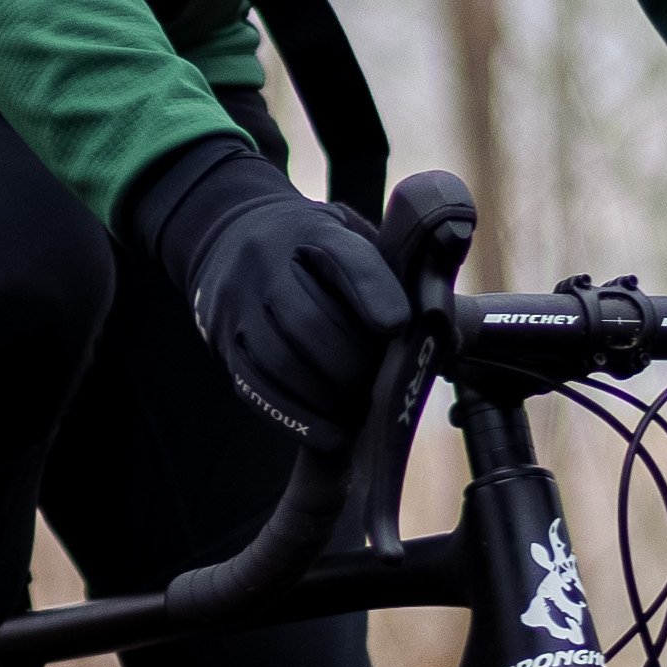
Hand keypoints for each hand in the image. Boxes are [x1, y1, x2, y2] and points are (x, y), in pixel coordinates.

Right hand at [132, 139, 410, 440]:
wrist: (230, 231)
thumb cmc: (311, 246)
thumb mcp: (346, 232)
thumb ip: (387, 267)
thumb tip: (442, 324)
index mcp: (311, 230)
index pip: (344, 259)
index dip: (373, 293)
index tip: (398, 326)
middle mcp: (265, 263)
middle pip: (310, 323)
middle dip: (354, 363)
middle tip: (385, 388)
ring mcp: (237, 305)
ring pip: (282, 362)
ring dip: (328, 397)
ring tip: (361, 413)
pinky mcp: (224, 342)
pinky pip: (256, 389)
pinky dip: (296, 419)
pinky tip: (330, 436)